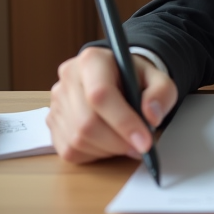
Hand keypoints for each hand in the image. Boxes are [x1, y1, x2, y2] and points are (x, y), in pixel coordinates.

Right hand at [47, 47, 175, 163]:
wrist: (118, 79)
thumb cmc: (136, 80)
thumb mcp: (159, 80)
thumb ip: (162, 94)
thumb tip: (151, 116)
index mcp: (92, 60)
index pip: (100, 94)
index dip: (123, 122)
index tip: (145, 142)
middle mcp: (68, 78)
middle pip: (87, 122)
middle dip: (118, 142)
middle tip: (140, 147)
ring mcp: (56, 101)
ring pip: (78, 139)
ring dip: (108, 149)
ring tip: (126, 141)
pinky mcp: (52, 123)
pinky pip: (70, 150)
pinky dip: (94, 154)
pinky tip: (109, 142)